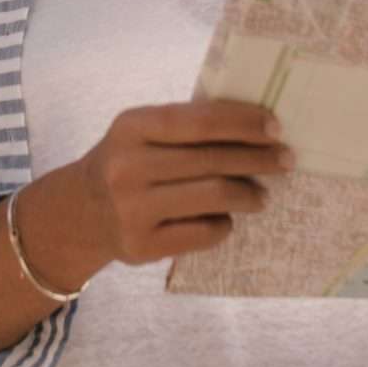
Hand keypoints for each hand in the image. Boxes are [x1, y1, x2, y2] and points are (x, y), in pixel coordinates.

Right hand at [59, 99, 293, 275]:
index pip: (199, 121)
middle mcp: (127, 167)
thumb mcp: (142, 133)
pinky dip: (225, 224)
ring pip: (214, 197)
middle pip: (212, 160)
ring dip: (250, 194)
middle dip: (258, 158)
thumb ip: (186, 127)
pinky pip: (203, 232)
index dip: (243, 122)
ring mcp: (133, 209)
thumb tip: (257, 126)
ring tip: (263, 195)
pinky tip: (228, 218)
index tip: (276, 127)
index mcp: (131, 127)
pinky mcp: (141, 245)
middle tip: (286, 160)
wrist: (81, 212)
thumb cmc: (129, 163)